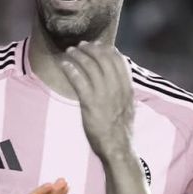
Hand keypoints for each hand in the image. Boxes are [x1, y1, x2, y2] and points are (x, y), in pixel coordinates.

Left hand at [61, 42, 134, 160]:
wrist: (118, 148)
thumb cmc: (121, 131)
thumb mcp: (128, 108)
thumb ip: (123, 92)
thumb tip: (119, 81)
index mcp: (127, 88)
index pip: (119, 61)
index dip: (107, 50)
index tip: (98, 45)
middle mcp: (117, 88)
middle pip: (103, 59)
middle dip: (91, 49)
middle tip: (80, 45)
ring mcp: (104, 96)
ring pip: (91, 67)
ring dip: (78, 56)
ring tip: (70, 52)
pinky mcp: (91, 104)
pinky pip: (79, 81)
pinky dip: (71, 70)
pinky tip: (64, 65)